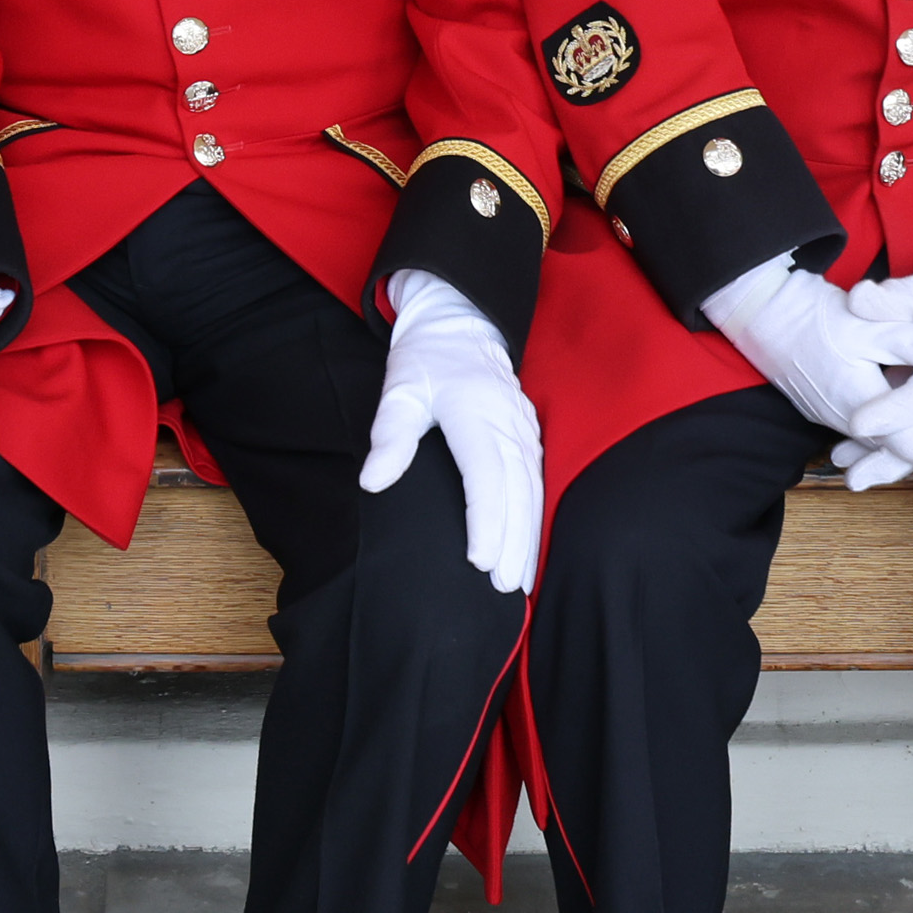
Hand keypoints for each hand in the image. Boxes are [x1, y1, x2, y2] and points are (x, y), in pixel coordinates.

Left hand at [359, 269, 542, 590]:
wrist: (461, 324)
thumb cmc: (425, 361)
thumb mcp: (399, 390)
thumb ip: (390, 436)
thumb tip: (373, 482)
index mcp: (476, 412)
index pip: (486, 476)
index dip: (486, 521)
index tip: (479, 560)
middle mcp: (507, 424)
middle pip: (517, 492)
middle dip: (513, 543)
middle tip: (503, 587)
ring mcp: (523, 430)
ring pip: (533, 491)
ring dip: (529, 538)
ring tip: (520, 582)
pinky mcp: (529, 435)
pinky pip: (538, 482)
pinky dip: (536, 519)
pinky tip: (530, 548)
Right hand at [699, 251, 912, 455]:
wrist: (761, 314)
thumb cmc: (815, 318)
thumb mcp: (873, 326)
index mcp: (863, 407)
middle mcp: (848, 421)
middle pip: (902, 451)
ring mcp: (836, 417)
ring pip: (886, 442)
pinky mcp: (830, 406)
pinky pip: (869, 431)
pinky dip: (897, 431)